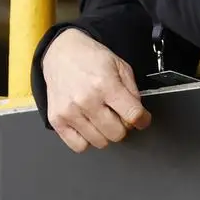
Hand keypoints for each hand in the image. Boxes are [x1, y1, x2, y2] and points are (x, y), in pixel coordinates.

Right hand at [42, 28, 150, 152]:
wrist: (61, 53)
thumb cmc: (90, 58)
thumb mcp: (120, 65)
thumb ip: (132, 91)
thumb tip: (138, 114)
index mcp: (105, 84)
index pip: (133, 115)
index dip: (143, 120)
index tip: (142, 119)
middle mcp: (87, 100)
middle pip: (117, 133)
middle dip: (123, 126)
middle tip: (119, 116)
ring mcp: (70, 112)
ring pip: (100, 142)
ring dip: (105, 133)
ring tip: (102, 118)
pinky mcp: (57, 120)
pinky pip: (79, 146)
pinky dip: (87, 140)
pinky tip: (89, 125)